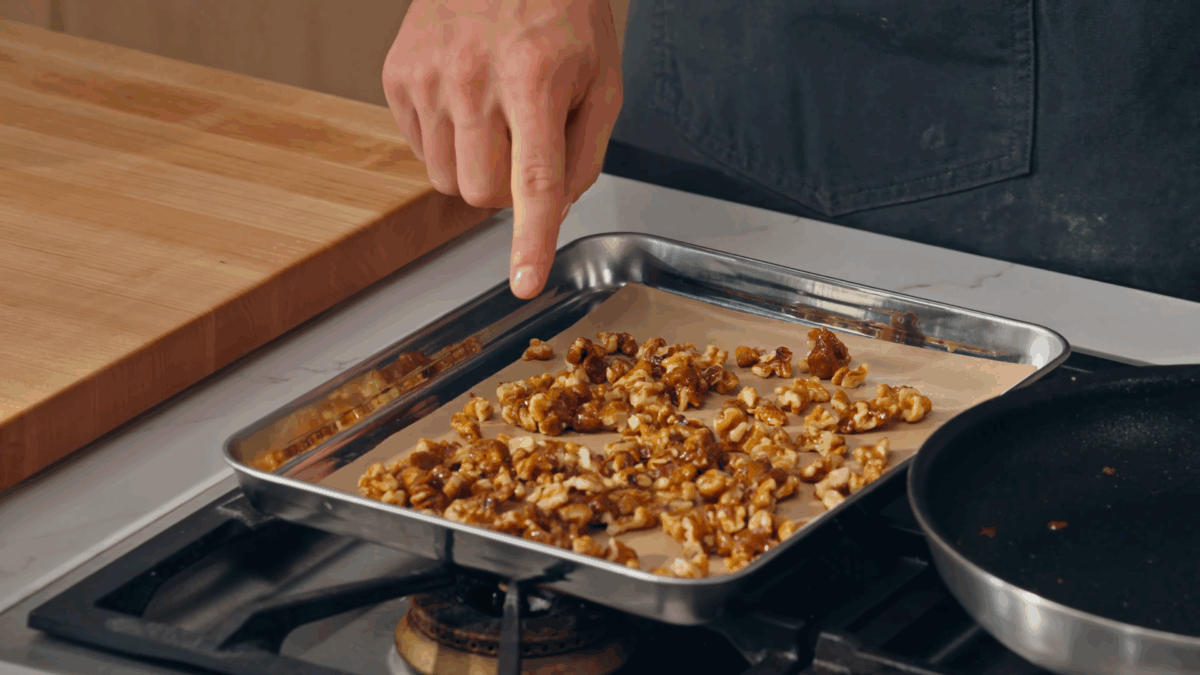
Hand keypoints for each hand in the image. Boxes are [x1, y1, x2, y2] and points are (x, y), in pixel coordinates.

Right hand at [383, 0, 623, 298]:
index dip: (531, 239)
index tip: (524, 282)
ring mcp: (427, 77)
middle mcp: (473, 79)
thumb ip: (585, 154)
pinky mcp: (397, 76)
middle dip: (508, 191)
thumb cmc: (560, 12)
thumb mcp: (600, 79)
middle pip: (483, 194)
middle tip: (525, 144)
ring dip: (476, 168)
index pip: (534, 180)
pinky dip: (448, 142)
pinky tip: (465, 100)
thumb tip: (554, 210)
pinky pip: (422, 150)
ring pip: (448, 181)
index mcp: (535, 79)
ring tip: (494, 115)